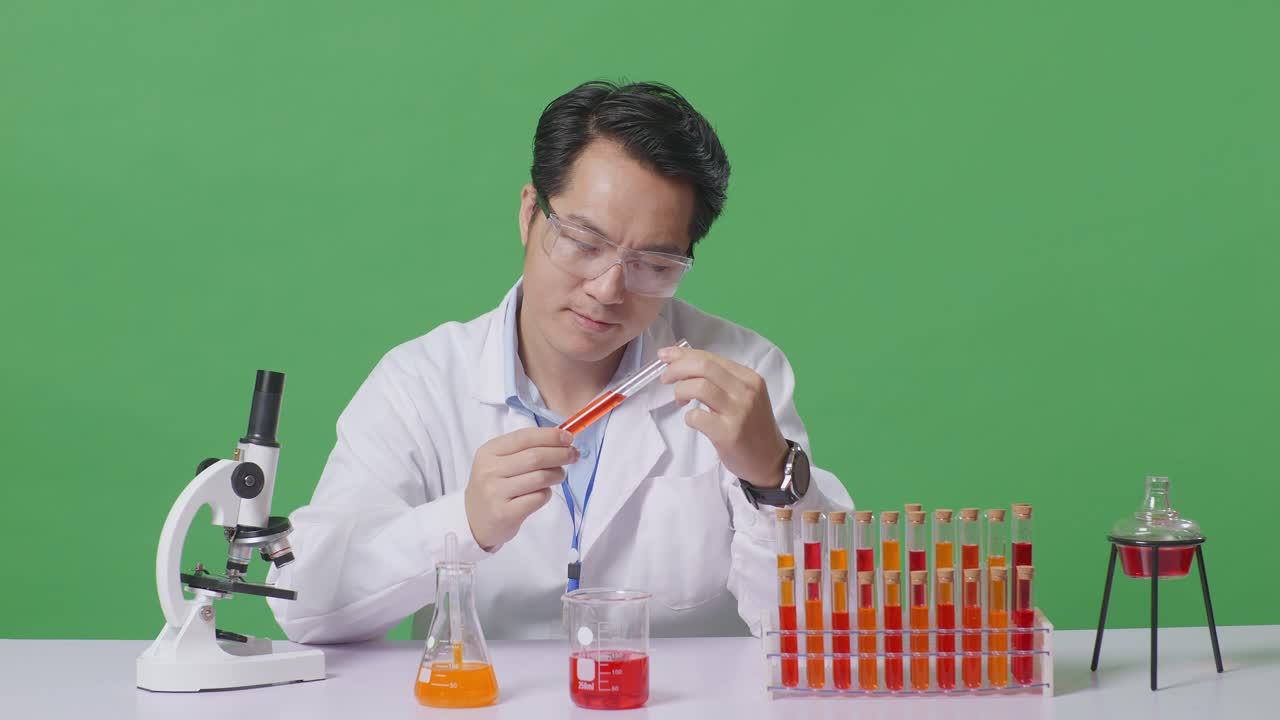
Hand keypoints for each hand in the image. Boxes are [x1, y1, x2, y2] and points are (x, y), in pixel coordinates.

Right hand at [465, 427, 578, 549]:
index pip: (525, 437)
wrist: (474, 520)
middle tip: (573, 455)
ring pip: (540, 478)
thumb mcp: (499, 461)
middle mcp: (489, 470)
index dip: (550, 436)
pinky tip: (543, 493)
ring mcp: (495, 493)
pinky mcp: (505, 513)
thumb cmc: (494, 486)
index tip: (569, 437)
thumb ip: (525, 448)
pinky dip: (547, 493)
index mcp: (489, 452)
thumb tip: (562, 438)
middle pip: (535, 457)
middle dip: (561, 454)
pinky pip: (538, 498)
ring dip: (557, 474)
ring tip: (559, 475)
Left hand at [658, 345, 788, 488]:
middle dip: (677, 369)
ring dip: (680, 391)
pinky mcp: (728, 434)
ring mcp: (738, 412)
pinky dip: (688, 416)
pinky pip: (697, 416)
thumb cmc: (752, 426)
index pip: (711, 357)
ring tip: (680, 400)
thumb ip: (720, 379)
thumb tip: (682, 362)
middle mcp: (746, 391)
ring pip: (699, 387)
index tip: (666, 356)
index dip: (683, 354)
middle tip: (666, 379)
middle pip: (703, 366)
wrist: (770, 459)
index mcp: (749, 377)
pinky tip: (693, 420)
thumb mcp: (744, 395)